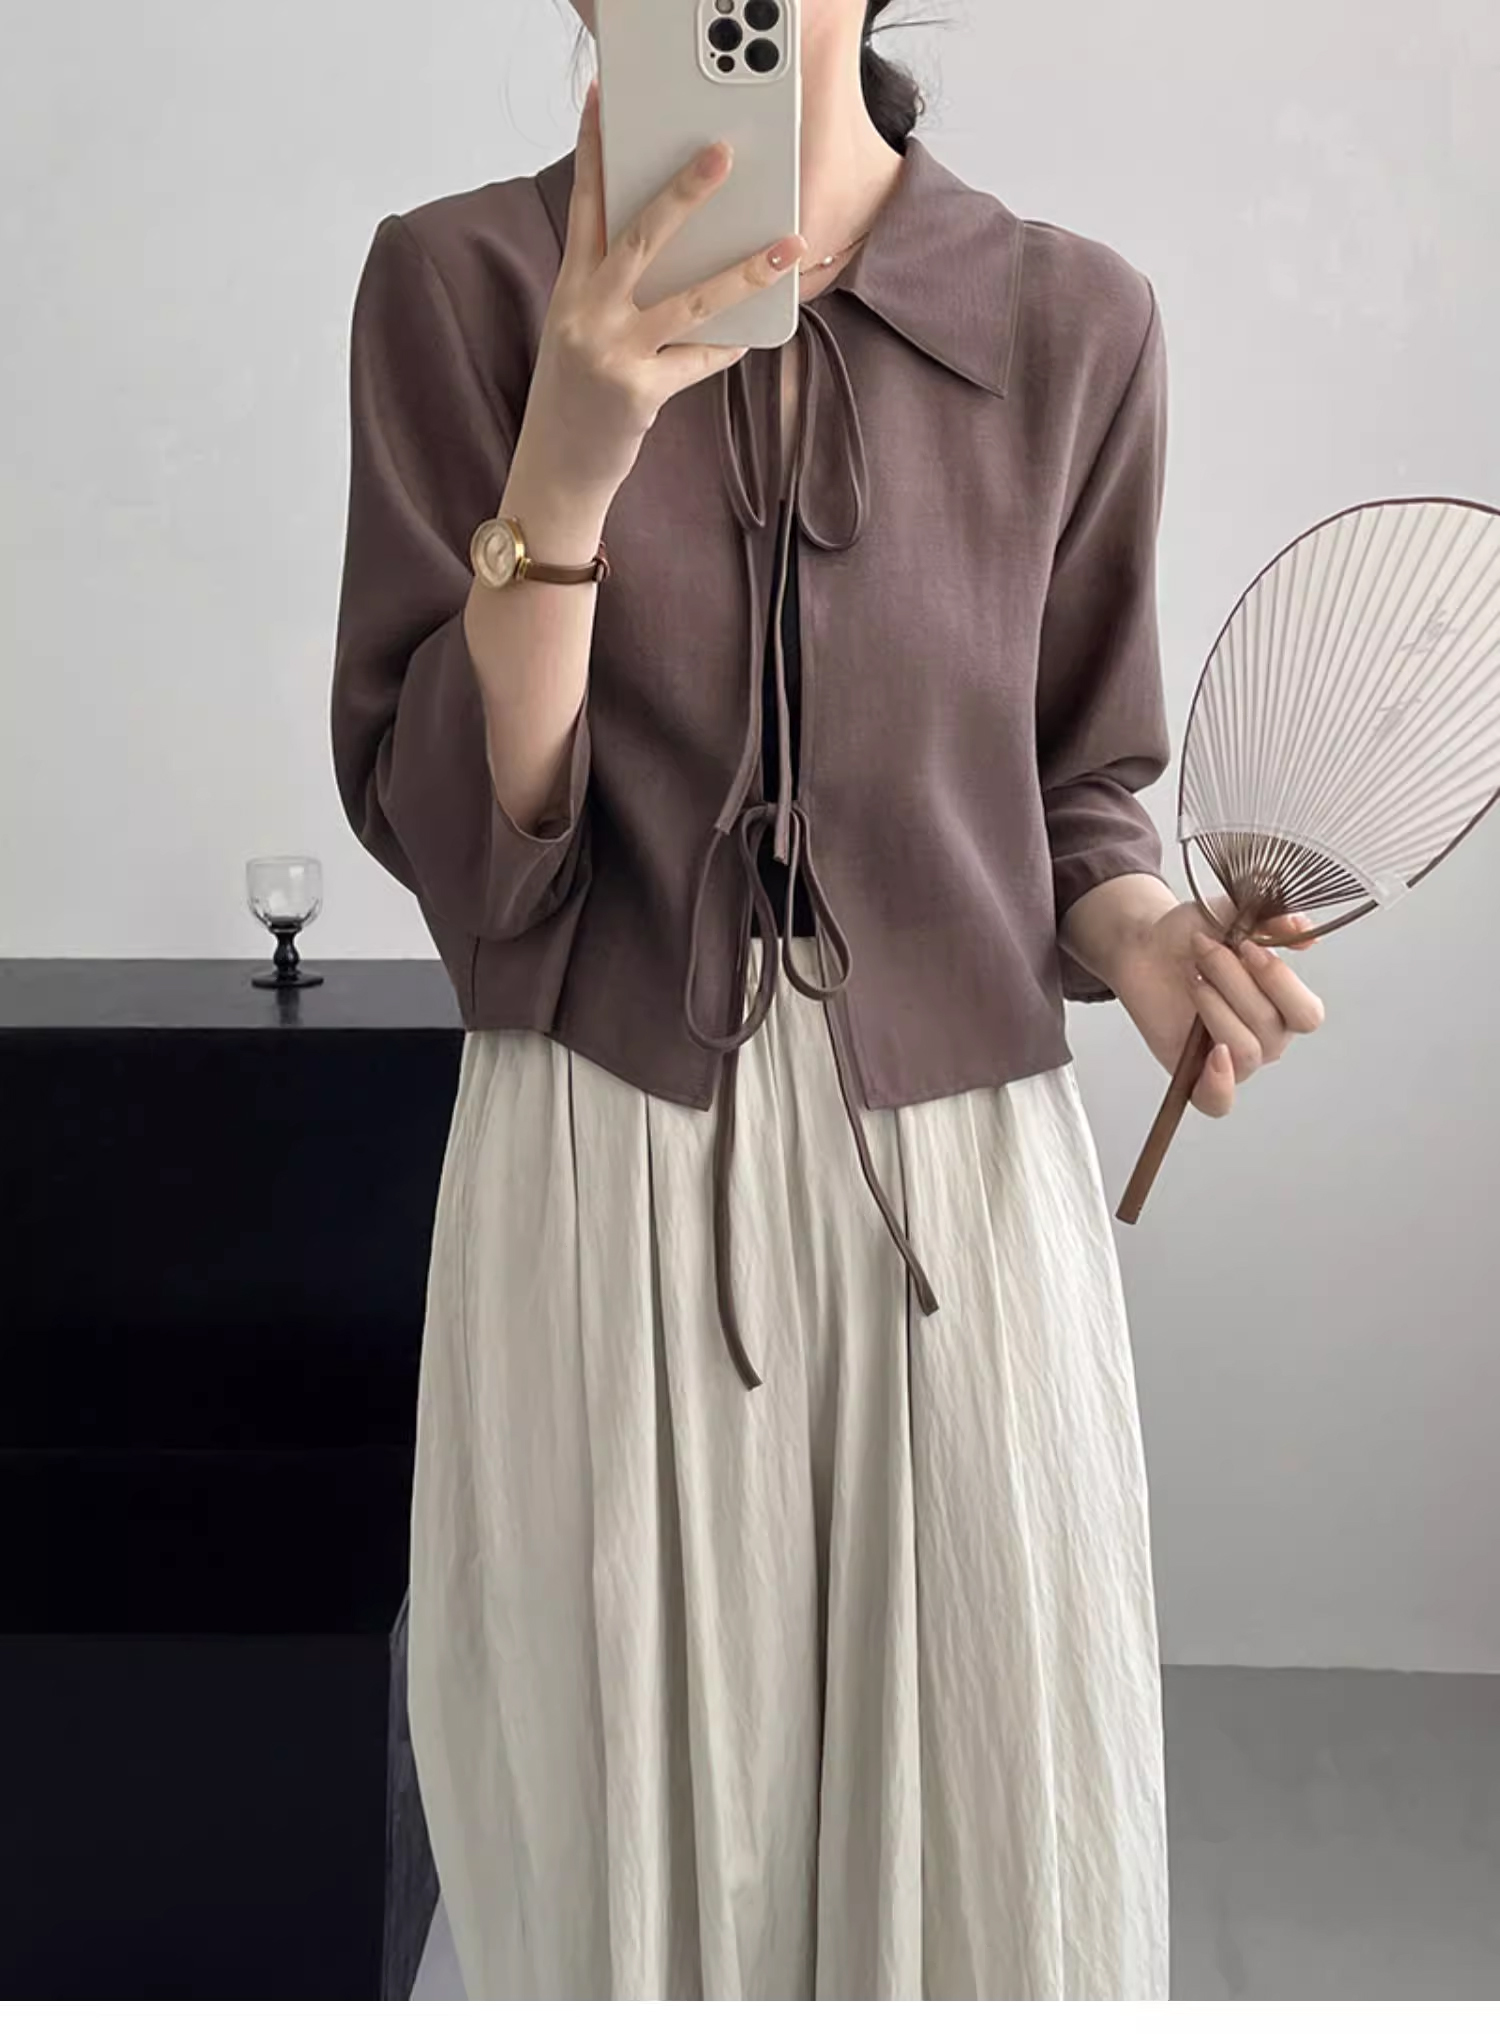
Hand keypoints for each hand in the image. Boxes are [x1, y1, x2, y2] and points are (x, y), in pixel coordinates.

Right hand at [511, 83, 806, 510]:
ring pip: (689, 299)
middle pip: (641, 237)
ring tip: (788, 246)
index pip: (585, 205)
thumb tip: (680, 248)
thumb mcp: (581, 329)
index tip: (605, 100)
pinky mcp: (638, 392)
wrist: (556, 467)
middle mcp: (587, 312)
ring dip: (745, 270)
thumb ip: (614, 287)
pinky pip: (699, 359)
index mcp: (571, 287)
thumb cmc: (576, 393)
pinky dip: (727, 345)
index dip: (593, 150)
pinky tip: (752, 331)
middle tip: (722, 153)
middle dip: (684, 192)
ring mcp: (612, 352)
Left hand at [1113, 900, 1326, 1117]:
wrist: (1144, 946)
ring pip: (1243, 1051)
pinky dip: (1220, 1085)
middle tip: (1205, 952)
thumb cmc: (1191, 935)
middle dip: (1233, 982)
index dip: (1279, 981)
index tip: (1247, 946)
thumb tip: (1300, 927)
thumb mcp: (1228, 915)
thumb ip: (1267, 919)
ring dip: (1214, 1008)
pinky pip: (1217, 1102)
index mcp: (1284, 1006)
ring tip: (1193, 979)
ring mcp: (1232, 1060)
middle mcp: (1266, 1038)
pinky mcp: (1196, 1075)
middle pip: (1270, 1028)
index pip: (1307, 1015)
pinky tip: (1213, 1054)